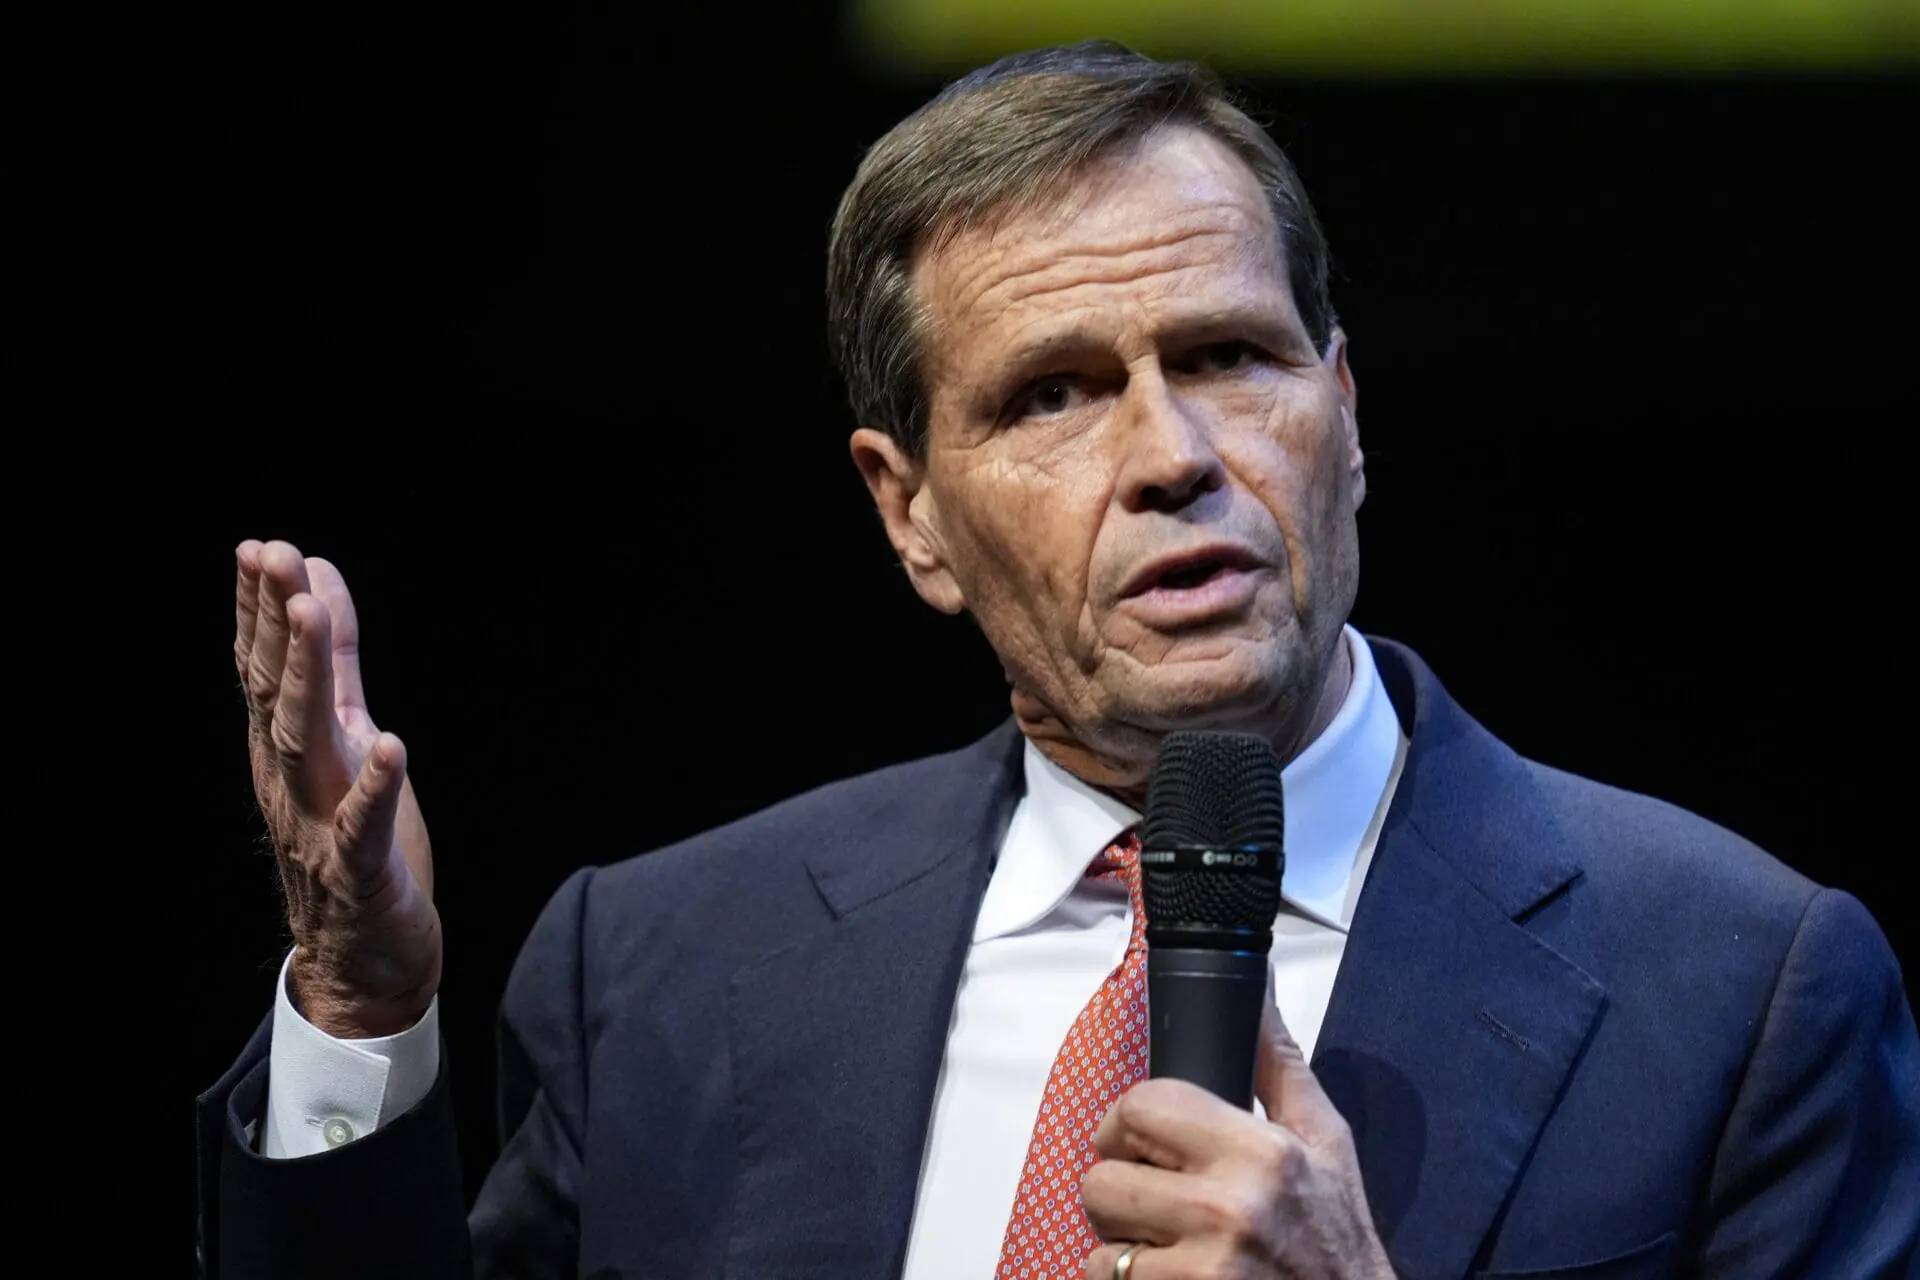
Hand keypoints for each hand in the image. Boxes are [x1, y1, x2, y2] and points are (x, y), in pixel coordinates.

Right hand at [236, 539, 440, 1038]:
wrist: (361, 960)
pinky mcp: (360, 870)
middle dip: (273, 622)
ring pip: (305, 742)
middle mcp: (292, 780)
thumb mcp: (345, 737)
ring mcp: (319, 824)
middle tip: (270, 555)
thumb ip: (333, 664)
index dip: (260, 608)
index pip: (263, 668)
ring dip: (305, 678)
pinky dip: (374, 786)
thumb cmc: (354, 842)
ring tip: (310, 616)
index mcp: (288, 748)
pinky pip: (362, 826)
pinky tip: (390, 746)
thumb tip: (318, 580)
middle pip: (275, 691)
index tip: (259, 547)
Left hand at [1080, 1002, 1393, 1279]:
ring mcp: (1205, 1268)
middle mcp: (1230, 1208)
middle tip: (1151, 1198)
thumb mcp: (1326, 1140)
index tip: (1140, 1142)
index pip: (1142, 1106)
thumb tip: (1256, 988)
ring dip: (1120, 1241)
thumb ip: (1277, 1062)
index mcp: (1261, 1152)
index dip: (1126, 1122)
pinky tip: (1172, 1276)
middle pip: (1102, 1177)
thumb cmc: (1337, 1235)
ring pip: (1100, 1238)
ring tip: (1165, 1242)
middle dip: (1116, 1186)